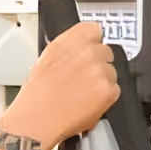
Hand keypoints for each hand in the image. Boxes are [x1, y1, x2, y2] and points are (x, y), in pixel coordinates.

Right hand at [0, 22, 120, 149]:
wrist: (37, 120)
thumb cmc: (36, 95)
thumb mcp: (46, 59)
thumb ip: (68, 47)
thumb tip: (81, 44)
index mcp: (71, 40)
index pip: (94, 29)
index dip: (92, 42)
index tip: (90, 50)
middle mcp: (87, 51)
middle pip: (106, 52)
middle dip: (97, 64)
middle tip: (82, 80)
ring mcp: (99, 70)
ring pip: (111, 72)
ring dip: (101, 82)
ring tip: (81, 94)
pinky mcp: (108, 89)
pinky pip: (114, 90)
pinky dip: (104, 99)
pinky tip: (87, 103)